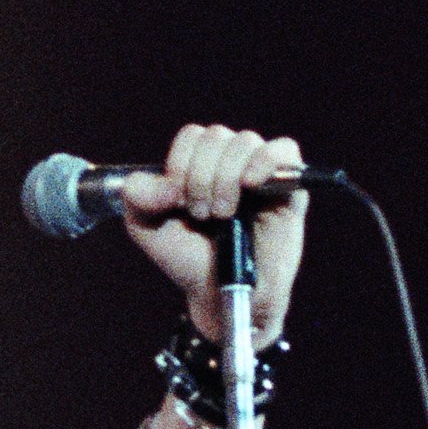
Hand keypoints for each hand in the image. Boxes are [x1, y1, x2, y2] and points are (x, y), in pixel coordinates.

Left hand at [118, 124, 309, 344]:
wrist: (219, 292)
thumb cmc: (187, 258)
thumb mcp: (146, 228)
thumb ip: (137, 196)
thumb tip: (168, 183)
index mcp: (200, 163)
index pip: (192, 136)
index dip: (181, 165)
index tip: (178, 202)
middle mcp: (230, 161)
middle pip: (215, 136)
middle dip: (201, 178)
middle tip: (202, 214)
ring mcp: (260, 173)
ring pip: (245, 142)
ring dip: (226, 178)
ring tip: (223, 214)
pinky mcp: (290, 188)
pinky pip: (284, 150)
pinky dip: (265, 161)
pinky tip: (250, 184)